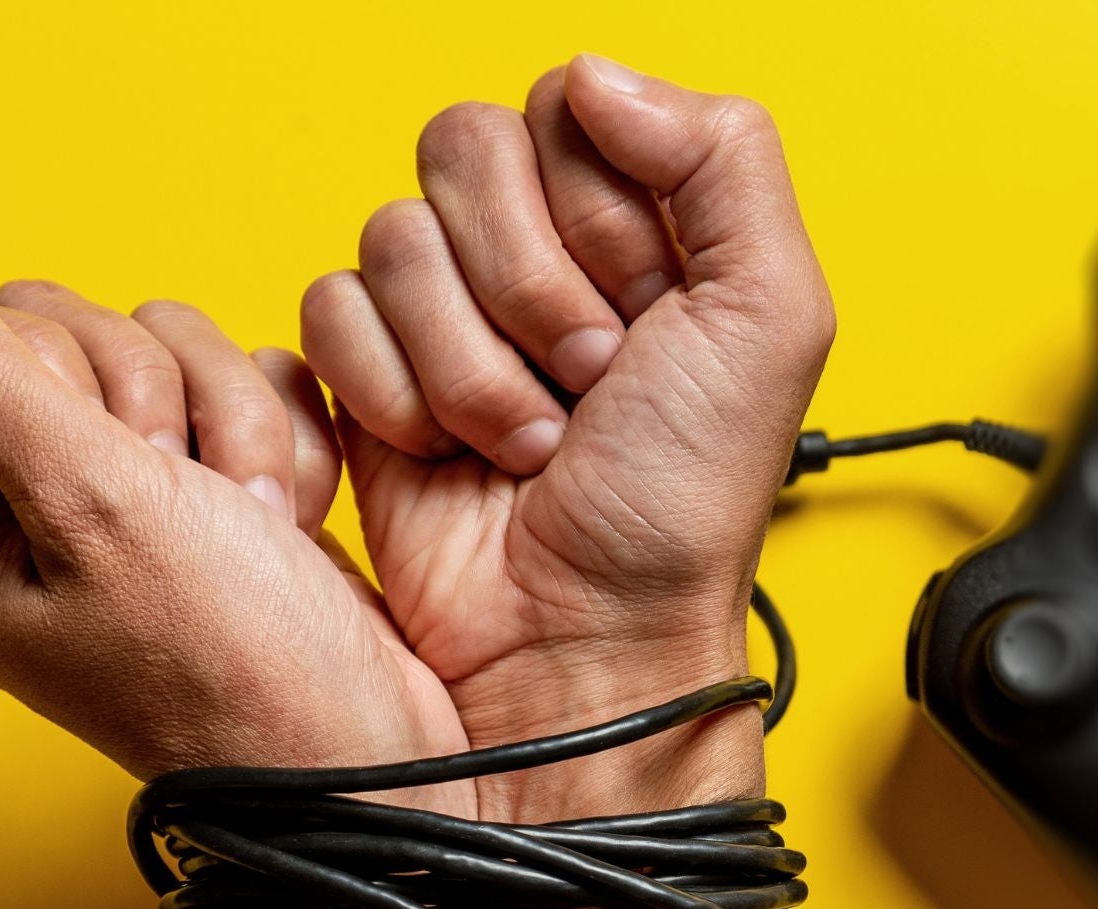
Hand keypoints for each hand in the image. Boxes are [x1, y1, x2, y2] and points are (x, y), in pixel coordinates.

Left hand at [0, 270, 470, 798]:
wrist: (366, 752)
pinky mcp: (216, 487)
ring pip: (163, 345)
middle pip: (62, 330)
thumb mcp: (90, 510)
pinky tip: (284, 521)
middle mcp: (24, 510)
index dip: (45, 368)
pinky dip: (280, 438)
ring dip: (232, 422)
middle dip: (151, 398)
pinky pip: (243, 382)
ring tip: (249, 525)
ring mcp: (127, 499)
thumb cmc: (226, 665)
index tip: (108, 460)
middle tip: (185, 502)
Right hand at [298, 54, 833, 808]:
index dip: (593, 209)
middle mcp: (539, 257)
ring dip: (468, 357)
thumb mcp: (770, 318)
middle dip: (526, 281)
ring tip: (526, 441)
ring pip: (392, 233)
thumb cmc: (679, 506)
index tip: (641, 310)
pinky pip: (328, 306)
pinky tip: (447, 454)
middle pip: (465, 150)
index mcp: (642, 225)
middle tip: (584, 376)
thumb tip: (595, 76)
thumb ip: (722, 156)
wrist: (582, 642)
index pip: (565, 111)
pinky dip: (391, 389)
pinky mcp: (367, 376)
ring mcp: (446, 315)